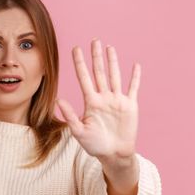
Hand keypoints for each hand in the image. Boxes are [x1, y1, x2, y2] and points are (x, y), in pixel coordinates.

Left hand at [56, 39, 140, 167]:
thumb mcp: (79, 131)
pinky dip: (135, 77)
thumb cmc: (95, 145)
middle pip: (99, 72)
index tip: (75, 49)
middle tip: (94, 40)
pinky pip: (133, 88)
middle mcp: (103, 97)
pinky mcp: (130, 105)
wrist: (114, 154)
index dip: (79, 63)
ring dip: (113, 62)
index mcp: (91, 102)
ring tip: (109, 47)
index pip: (83, 77)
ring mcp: (117, 100)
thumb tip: (58, 100)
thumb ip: (70, 116)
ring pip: (114, 76)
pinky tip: (135, 65)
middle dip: (96, 57)